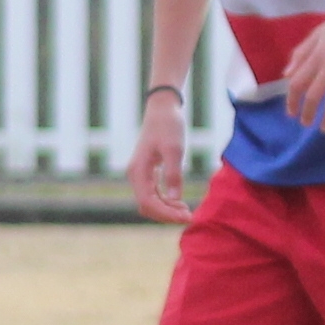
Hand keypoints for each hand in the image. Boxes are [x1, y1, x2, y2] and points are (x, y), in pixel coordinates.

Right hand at [128, 95, 194, 223]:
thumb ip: (173, 174)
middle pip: (147, 206)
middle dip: (166, 214)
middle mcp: (135, 175)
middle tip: (189, 216)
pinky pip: (153, 194)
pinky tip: (180, 201)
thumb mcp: (174, 149)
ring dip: (167, 209)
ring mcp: (140, 174)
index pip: (148, 202)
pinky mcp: (147, 172)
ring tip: (187, 210)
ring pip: (150, 202)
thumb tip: (175, 198)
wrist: (162, 108)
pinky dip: (166, 201)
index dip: (166, 213)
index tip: (186, 216)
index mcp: (137, 171)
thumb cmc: (168, 126)